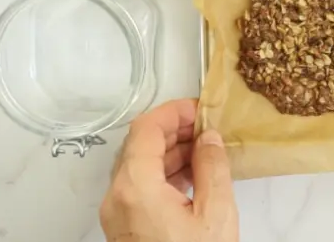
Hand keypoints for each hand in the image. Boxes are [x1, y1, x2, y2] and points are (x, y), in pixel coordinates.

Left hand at [100, 99, 238, 241]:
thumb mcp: (215, 214)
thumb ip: (213, 169)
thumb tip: (209, 139)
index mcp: (136, 188)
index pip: (146, 128)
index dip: (174, 112)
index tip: (198, 108)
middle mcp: (118, 198)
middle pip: (140, 144)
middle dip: (175, 130)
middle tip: (205, 127)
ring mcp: (118, 213)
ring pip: (139, 165)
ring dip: (171, 152)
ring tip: (205, 151)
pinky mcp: (125, 226)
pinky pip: (140, 187)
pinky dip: (164, 173)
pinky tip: (192, 176)